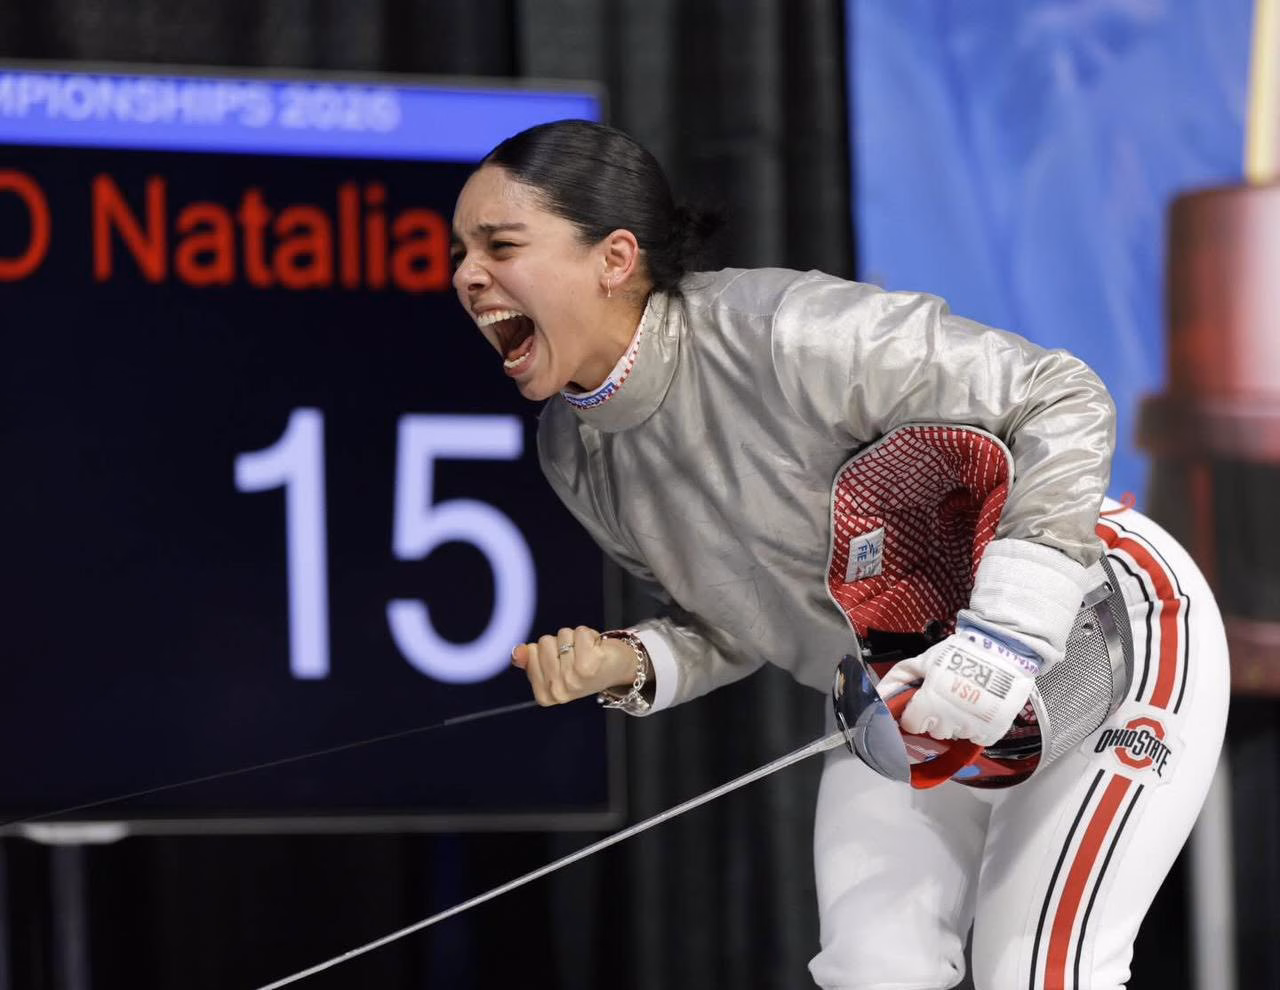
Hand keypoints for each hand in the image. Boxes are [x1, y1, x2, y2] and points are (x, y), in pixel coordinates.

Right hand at [512, 625, 636, 705]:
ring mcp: (575, 677)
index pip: (531, 651)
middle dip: (560, 643)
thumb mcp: (553, 668)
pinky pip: (579, 632)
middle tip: (576, 657)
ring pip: (562, 635)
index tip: (562, 662)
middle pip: (544, 642)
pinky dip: (589, 634)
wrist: (618, 670)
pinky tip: (597, 648)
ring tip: (587, 652)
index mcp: (545, 695)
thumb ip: (530, 660)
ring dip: (575, 638)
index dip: (547, 650)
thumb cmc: (584, 668)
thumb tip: (518, 651)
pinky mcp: (591, 663)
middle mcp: (559, 689)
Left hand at [875, 623, 1039, 746]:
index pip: (911, 725)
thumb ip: (900, 678)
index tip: (922, 703)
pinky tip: (979, 708)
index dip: (914, 714)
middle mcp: (950, 719)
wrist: (1006, 650)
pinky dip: (976, 727)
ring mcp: (972, 727)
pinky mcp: (992, 732)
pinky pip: (976, 738)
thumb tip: (879, 695)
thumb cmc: (963, 653)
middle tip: (947, 696)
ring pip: (955, 735)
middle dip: (936, 717)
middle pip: (933, 731)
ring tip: (966, 699)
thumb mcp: (925, 659)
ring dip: (956, 722)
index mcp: (930, 701)